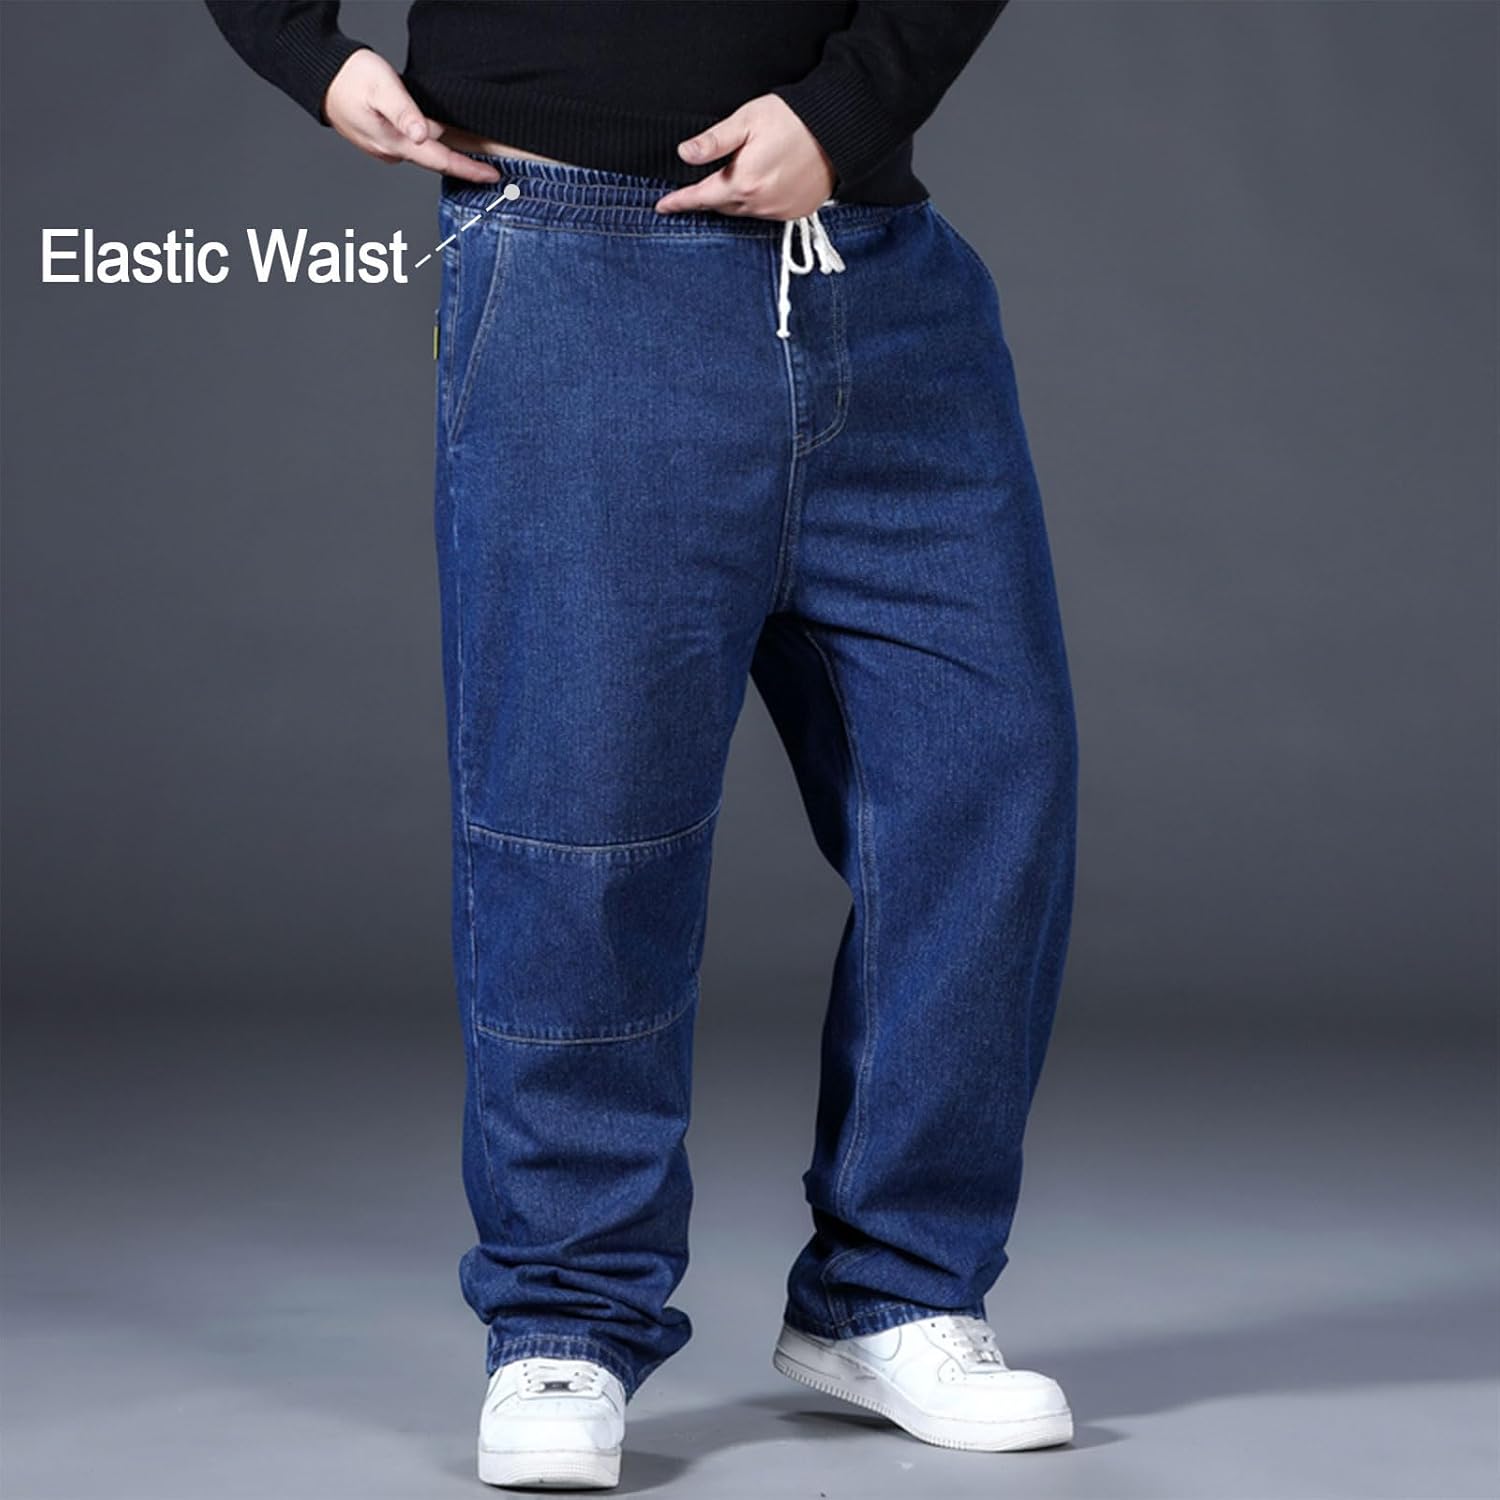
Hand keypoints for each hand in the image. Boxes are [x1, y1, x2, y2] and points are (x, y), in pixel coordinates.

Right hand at [324, 49, 500, 182]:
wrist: (318, 77)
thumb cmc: (349, 77)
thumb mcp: (381, 87)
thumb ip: (404, 111)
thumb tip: (422, 134)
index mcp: (395, 142)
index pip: (441, 161)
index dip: (469, 170)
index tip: (493, 177)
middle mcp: (392, 152)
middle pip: (436, 163)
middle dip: (463, 168)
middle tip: (491, 171)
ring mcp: (385, 149)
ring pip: (424, 155)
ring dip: (447, 156)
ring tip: (473, 157)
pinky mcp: (381, 141)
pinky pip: (412, 148)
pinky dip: (429, 146)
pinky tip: (439, 139)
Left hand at [655, 95, 834, 219]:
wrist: (839, 130)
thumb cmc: (793, 119)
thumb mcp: (746, 120)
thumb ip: (714, 141)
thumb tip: (684, 154)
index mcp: (742, 182)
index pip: (700, 197)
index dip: (679, 202)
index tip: (662, 206)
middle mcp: (759, 204)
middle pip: (722, 206)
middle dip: (707, 198)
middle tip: (694, 188)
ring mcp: (779, 211)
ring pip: (743, 211)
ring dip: (733, 200)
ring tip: (732, 182)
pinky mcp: (796, 212)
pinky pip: (766, 213)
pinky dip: (757, 202)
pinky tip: (760, 185)